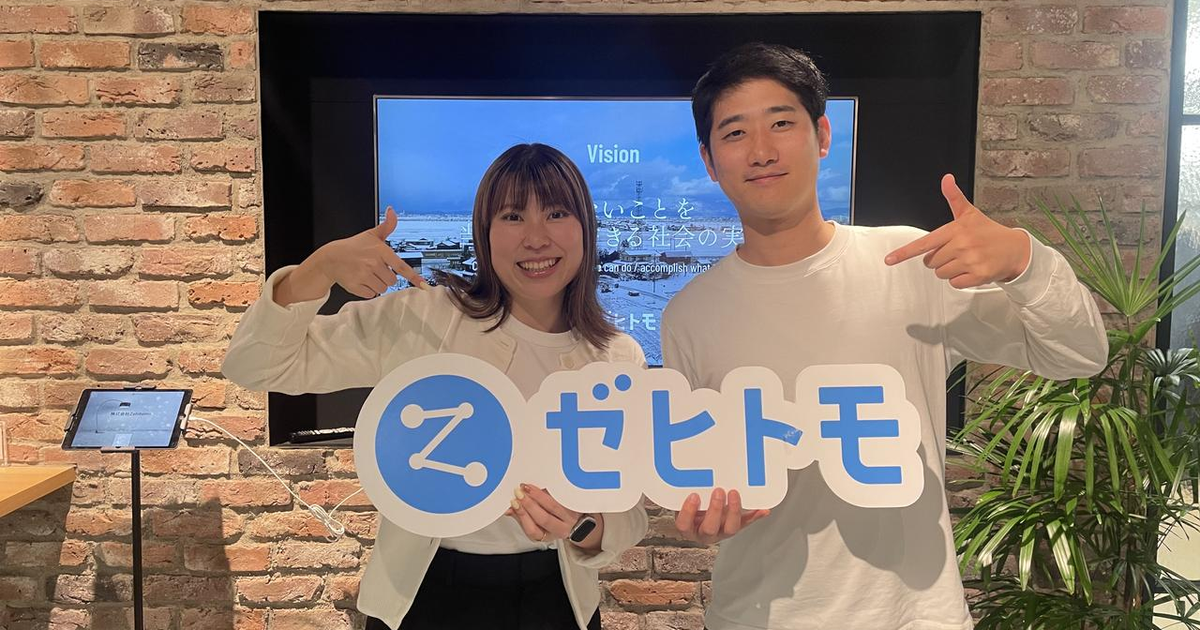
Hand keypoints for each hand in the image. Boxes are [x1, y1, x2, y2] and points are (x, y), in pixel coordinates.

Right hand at [312, 206, 426, 297]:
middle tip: (375, 269)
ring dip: (377, 284)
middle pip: (392, 281)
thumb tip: (392, 211)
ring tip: (367, 274)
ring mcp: (364, 275)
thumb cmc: (354, 247)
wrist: (331, 258)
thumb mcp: (371, 235)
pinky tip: (361, 280)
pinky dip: (367, 290)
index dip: (413, 277)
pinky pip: (371, 294)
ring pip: (382, 289)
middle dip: (386, 277)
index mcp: (380, 251)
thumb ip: (386, 226)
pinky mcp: (356, 286)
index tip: (423, 285)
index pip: (400, 266)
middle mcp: (373, 263)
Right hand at [506, 484, 601, 549]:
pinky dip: (552, 490)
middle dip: (529, 505)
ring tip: (528, 487)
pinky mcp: (577, 507)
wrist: (580, 523)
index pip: (533, 530)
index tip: (513, 503)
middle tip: (519, 493)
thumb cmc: (554, 522)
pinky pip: (564, 498)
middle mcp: (559, 529)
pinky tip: (543, 484)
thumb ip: (522, 517)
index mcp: (546, 535)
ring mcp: (570, 518)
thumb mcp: (538, 525)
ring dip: (539, 496)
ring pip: (554, 507)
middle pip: (543, 519)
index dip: (522, 516)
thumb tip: (508, 509)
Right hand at [674, 488, 768, 544]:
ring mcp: (721, 531)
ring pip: (730, 528)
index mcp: (689, 527)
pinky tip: (762, 509)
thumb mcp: (682, 500)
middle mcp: (705, 532)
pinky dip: (755, 516)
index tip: (693, 496)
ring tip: (734, 494)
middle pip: (709, 528)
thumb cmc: (691, 507)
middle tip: (718, 491)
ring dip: (734, 511)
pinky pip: (746, 523)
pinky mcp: (735, 526)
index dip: (688, 512)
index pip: (684, 525)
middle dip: (715, 509)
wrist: (701, 515)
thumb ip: (683, 490)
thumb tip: (679, 473)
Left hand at [883, 174, 1030, 288]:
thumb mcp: (969, 213)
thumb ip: (954, 198)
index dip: (904, 252)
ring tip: (965, 260)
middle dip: (939, 259)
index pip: (925, 243)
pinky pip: (955, 283)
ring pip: (941, 274)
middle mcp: (962, 244)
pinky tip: (971, 270)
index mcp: (955, 229)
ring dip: (949, 270)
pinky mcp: (979, 275)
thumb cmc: (988, 232)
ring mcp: (971, 260)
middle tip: (957, 252)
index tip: (889, 260)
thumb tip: (946, 178)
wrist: (1015, 249)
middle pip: (931, 262)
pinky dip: (960, 280)